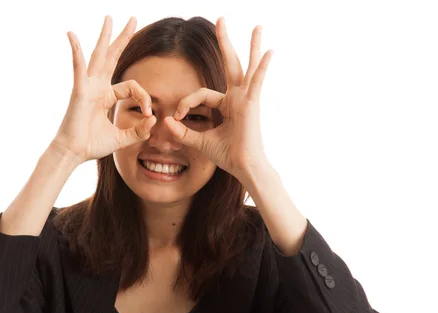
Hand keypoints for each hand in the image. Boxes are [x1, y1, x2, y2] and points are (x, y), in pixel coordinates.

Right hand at [53, 16, 155, 163]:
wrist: (73, 153)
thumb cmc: (92, 145)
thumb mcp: (122, 138)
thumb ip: (139, 131)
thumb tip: (154, 120)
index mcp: (106, 96)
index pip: (132, 87)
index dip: (144, 98)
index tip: (149, 114)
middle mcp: (97, 87)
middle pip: (112, 57)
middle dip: (123, 38)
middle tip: (133, 19)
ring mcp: (87, 86)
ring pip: (98, 56)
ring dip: (105, 36)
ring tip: (110, 18)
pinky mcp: (79, 91)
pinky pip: (78, 67)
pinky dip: (75, 51)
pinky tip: (72, 35)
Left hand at [163, 18, 272, 177]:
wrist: (243, 166)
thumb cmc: (227, 155)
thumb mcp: (200, 141)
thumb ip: (183, 131)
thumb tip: (167, 121)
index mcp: (226, 104)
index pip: (200, 94)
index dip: (186, 103)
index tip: (178, 117)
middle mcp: (237, 97)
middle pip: (229, 64)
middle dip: (224, 42)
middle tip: (220, 20)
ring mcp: (246, 98)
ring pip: (246, 67)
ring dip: (251, 46)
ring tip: (258, 26)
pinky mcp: (251, 103)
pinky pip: (257, 81)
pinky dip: (263, 67)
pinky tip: (270, 52)